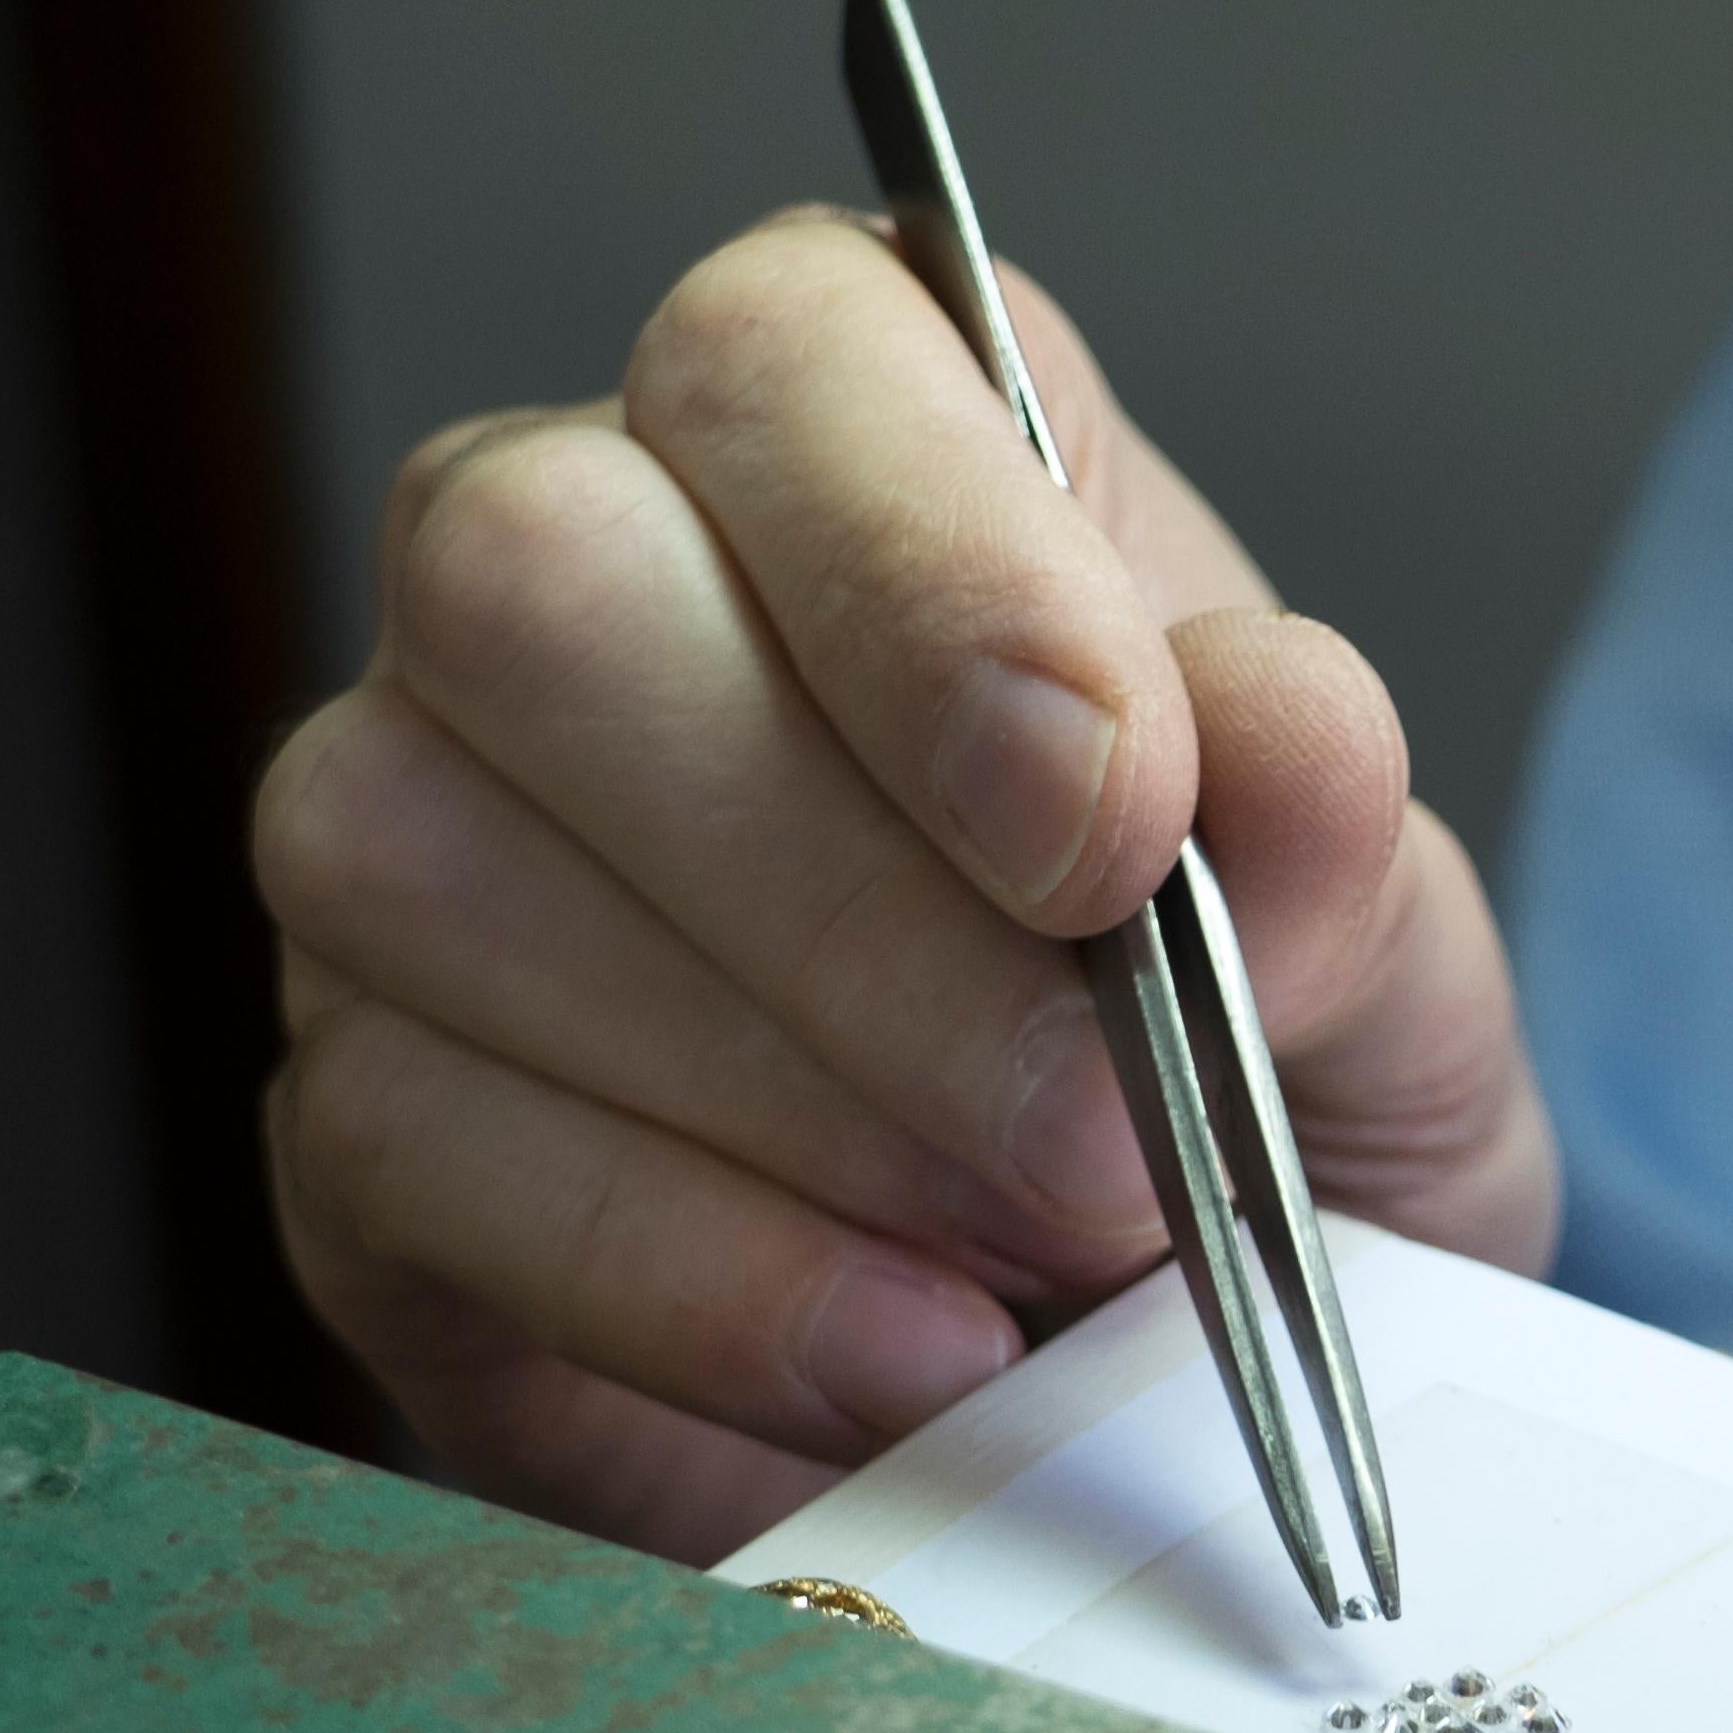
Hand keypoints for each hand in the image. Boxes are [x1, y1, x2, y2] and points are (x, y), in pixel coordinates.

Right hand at [254, 208, 1557, 1561]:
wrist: (1170, 1377)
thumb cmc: (1257, 1087)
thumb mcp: (1375, 965)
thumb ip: (1338, 843)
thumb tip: (1284, 737)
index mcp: (854, 441)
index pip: (785, 355)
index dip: (937, 585)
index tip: (1121, 833)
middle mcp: (575, 573)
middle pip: (545, 586)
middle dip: (869, 916)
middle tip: (1110, 1136)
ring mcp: (416, 829)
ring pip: (438, 864)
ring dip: (803, 1117)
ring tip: (1040, 1256)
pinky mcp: (356, 1106)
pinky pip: (414, 1143)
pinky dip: (709, 1285)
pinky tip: (911, 1355)